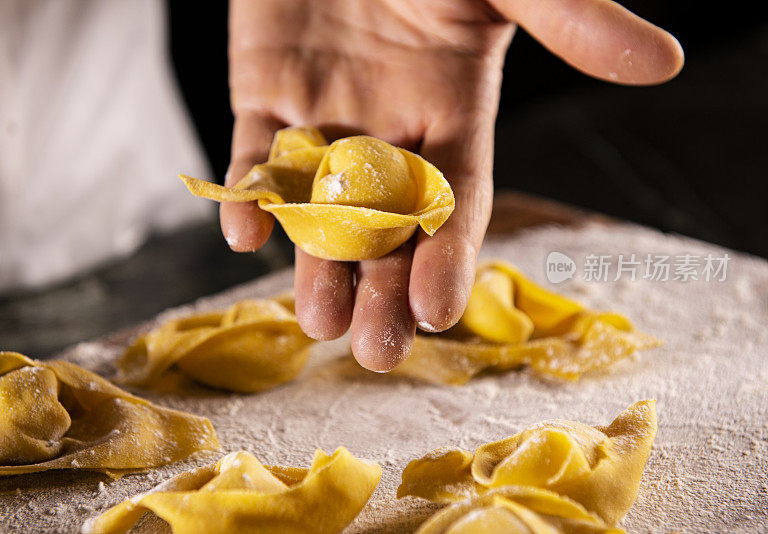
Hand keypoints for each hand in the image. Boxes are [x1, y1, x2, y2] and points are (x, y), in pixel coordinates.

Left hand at [223, 0, 681, 370]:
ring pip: (320, 210)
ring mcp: (324, 123)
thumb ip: (568, 20)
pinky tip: (245, 232)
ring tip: (317, 318)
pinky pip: (254, 159)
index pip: (456, 203)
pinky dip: (247, 196)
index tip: (437, 310)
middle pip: (388, 230)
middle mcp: (388, 135)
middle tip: (377, 352)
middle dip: (382, 290)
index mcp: (452, 115)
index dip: (449, 256)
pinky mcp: (265, 99)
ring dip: (316, 265)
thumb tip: (663, 61)